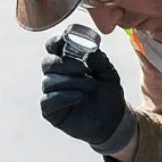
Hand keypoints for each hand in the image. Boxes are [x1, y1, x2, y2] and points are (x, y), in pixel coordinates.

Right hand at [40, 34, 132, 151]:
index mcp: (67, 63)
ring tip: (91, 85)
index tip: (64, 40)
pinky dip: (64, 97)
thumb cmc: (108, 94)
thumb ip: (100, 61)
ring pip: (49, 82)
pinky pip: (48, 100)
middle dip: (65, 64)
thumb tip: (90, 51)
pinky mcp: (50, 111)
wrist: (113, 120)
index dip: (56, 42)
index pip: (53, 48)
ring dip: (71, 81)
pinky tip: (80, 97)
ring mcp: (52, 94)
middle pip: (48, 63)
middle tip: (83, 68)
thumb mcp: (109, 74)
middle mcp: (56, 76)